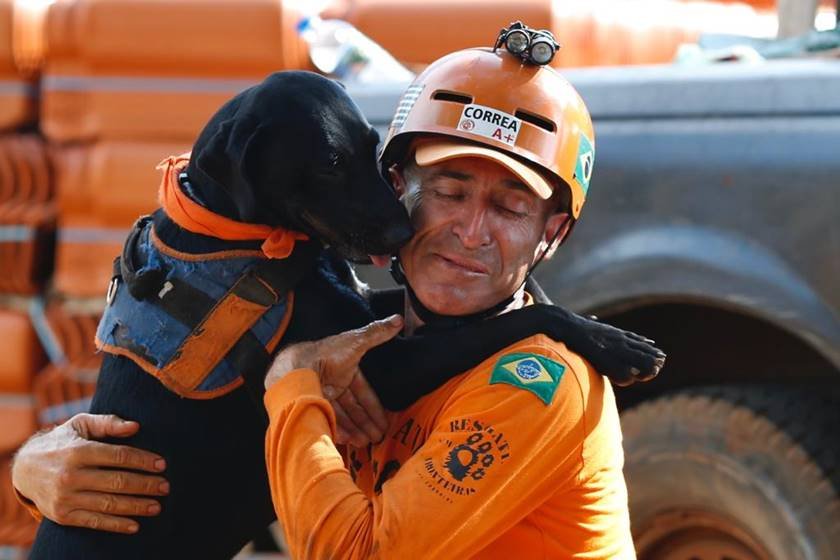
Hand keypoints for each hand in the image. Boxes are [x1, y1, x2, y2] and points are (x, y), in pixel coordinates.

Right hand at [11, 413, 169, 533]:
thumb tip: (135, 427)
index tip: (162, 464)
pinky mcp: (63, 515)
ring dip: (136, 506)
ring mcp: (66, 497)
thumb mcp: (80, 425)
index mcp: (78, 451)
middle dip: (145, 485)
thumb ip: (108, 423)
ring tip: (157, 506)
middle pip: (117, 482)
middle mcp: (71, 475)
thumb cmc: (62, 442)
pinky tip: (135, 525)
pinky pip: (94, 521)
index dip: (143, 461)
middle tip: (166, 486)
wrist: (25, 469)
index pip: (119, 456)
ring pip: (109, 503)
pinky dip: (116, 525)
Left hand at [266, 315, 402, 446]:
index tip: (385, 422)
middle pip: (354, 407)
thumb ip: (376, 333)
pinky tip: (348, 441)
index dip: (375, 408)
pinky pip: (329, 421)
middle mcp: (334, 383)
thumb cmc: (327, 353)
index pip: (364, 392)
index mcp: (346, 369)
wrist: (296, 368)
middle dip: (366, 423)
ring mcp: (323, 395)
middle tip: (378, 438)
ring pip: (342, 416)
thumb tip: (398, 318)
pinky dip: (339, 431)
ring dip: (355, 430)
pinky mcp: (313, 406)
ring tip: (365, 443)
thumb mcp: (356, 342)